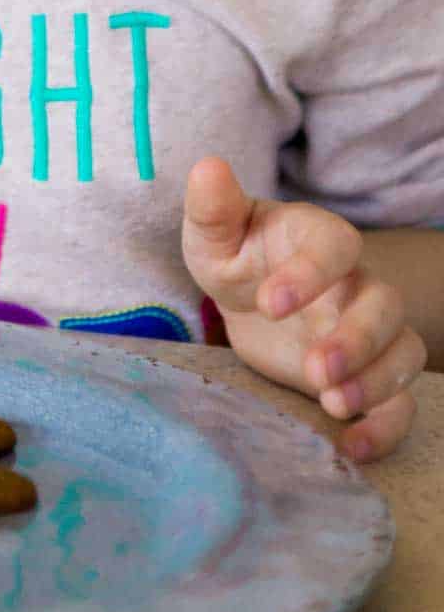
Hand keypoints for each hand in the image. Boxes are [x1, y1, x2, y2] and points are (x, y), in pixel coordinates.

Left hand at [181, 155, 426, 462]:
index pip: (337, 245)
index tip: (268, 304)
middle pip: (385, 304)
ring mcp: (369, 331)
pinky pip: (401, 401)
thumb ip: (213, 207)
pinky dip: (386, 427)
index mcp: (318, 239)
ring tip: (332, 404)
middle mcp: (355, 283)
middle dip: (357, 340)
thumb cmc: (236, 258)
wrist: (250, 300)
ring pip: (404, 351)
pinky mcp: (370, 376)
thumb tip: (207, 165)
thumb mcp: (214, 235)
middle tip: (316, 371)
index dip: (311, 273)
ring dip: (378, 381)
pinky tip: (351, 446)